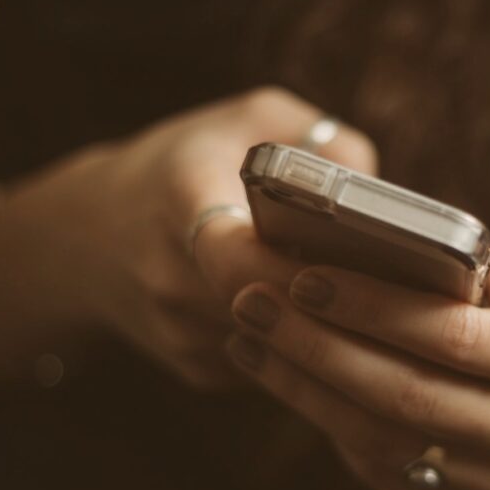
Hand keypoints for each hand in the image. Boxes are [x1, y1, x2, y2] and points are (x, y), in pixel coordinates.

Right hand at [0, 87, 375, 387]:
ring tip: (380, 307)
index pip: (239, 255)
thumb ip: (320, 141)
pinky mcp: (197, 370)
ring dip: (328, 332)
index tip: (358, 264)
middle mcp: (172, 278)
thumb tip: (381, 195)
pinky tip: (330, 322)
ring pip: (280, 347)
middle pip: (272, 311)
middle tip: (399, 295)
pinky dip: (305, 348)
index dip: (302, 269)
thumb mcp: (248, 119)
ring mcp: (182, 335)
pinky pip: (270, 367)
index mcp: (181, 201)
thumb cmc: (185, 166)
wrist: (90, 238)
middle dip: (336, 305)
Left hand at [228, 222, 489, 489]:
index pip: (460, 337)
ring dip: (303, 384)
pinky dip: (319, 417)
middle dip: (320, 346)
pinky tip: (278, 372)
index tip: (307, 277)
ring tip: (250, 333)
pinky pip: (377, 469)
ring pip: (381, 439)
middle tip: (253, 302)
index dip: (377, 308)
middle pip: (408, 396)